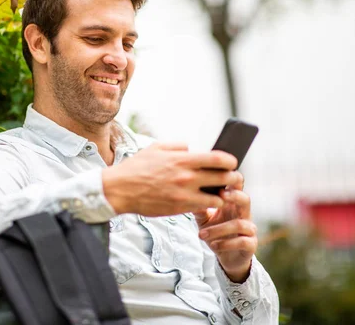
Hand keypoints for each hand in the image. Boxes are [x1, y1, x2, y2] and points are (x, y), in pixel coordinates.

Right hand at [102, 142, 241, 215]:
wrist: (120, 190)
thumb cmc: (137, 167)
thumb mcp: (156, 148)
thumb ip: (177, 146)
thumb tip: (191, 148)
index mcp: (182, 159)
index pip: (218, 159)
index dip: (231, 161)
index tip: (232, 162)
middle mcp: (186, 177)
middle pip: (223, 178)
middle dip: (234, 178)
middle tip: (235, 179)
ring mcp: (184, 194)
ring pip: (218, 197)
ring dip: (223, 195)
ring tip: (222, 193)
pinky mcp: (179, 208)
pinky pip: (203, 208)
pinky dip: (209, 206)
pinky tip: (207, 203)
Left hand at [195, 180, 256, 283]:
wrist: (227, 256)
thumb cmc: (216, 232)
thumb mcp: (204, 219)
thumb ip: (199, 208)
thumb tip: (186, 195)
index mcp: (232, 204)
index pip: (236, 188)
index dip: (231, 180)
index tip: (218, 177)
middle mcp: (243, 214)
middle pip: (245, 199)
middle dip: (234, 196)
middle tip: (221, 196)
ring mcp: (249, 229)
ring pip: (240, 224)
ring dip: (219, 229)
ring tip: (202, 234)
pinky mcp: (251, 244)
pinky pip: (243, 241)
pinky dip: (226, 243)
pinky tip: (213, 245)